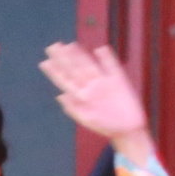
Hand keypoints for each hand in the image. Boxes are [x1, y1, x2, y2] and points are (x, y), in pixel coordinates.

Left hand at [40, 42, 155, 169]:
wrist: (129, 130)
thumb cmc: (107, 126)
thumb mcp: (88, 120)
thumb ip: (74, 109)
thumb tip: (60, 96)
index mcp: (81, 95)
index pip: (66, 80)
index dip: (55, 71)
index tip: (45, 62)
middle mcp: (91, 85)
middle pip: (75, 69)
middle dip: (64, 58)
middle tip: (53, 47)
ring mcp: (104, 81)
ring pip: (90, 65)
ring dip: (80, 55)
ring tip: (70, 45)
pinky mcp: (119, 80)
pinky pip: (112, 66)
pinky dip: (107, 58)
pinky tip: (100, 49)